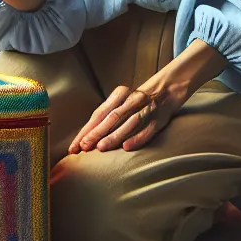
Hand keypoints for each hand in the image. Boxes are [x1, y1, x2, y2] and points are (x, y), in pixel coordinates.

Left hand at [69, 81, 186, 153]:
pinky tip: (126, 147)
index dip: (86, 130)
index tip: (75, 145)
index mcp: (119, 94)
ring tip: (101, 148)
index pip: (99, 113)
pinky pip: (147, 130)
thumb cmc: (134, 103)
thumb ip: (105, 117)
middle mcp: (132, 100)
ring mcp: (146, 109)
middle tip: (83, 147)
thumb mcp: (119, 103)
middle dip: (96, 133)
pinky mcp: (158, 120)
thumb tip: (83, 138)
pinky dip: (136, 138)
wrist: (165, 93)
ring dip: (114, 136)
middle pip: (111, 117)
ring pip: (128, 123)